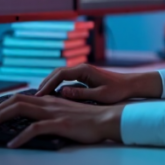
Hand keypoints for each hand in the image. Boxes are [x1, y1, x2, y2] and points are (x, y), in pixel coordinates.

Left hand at [0, 93, 123, 147]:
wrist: (108, 119)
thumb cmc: (91, 119)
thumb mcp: (68, 113)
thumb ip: (53, 113)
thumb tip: (39, 119)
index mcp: (50, 100)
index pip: (22, 97)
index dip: (5, 104)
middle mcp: (49, 103)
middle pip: (16, 100)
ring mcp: (53, 113)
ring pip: (21, 109)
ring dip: (1, 118)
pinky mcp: (59, 124)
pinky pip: (34, 129)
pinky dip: (20, 137)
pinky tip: (12, 144)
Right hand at [35, 64, 161, 103]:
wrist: (130, 84)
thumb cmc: (118, 91)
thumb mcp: (100, 95)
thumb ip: (81, 94)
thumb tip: (62, 92)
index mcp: (84, 70)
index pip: (60, 75)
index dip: (48, 84)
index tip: (39, 95)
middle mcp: (81, 68)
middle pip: (57, 73)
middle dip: (45, 83)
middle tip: (34, 96)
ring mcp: (82, 71)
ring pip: (60, 75)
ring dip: (49, 84)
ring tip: (39, 96)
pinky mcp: (83, 76)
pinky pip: (65, 79)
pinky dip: (56, 85)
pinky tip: (51, 95)